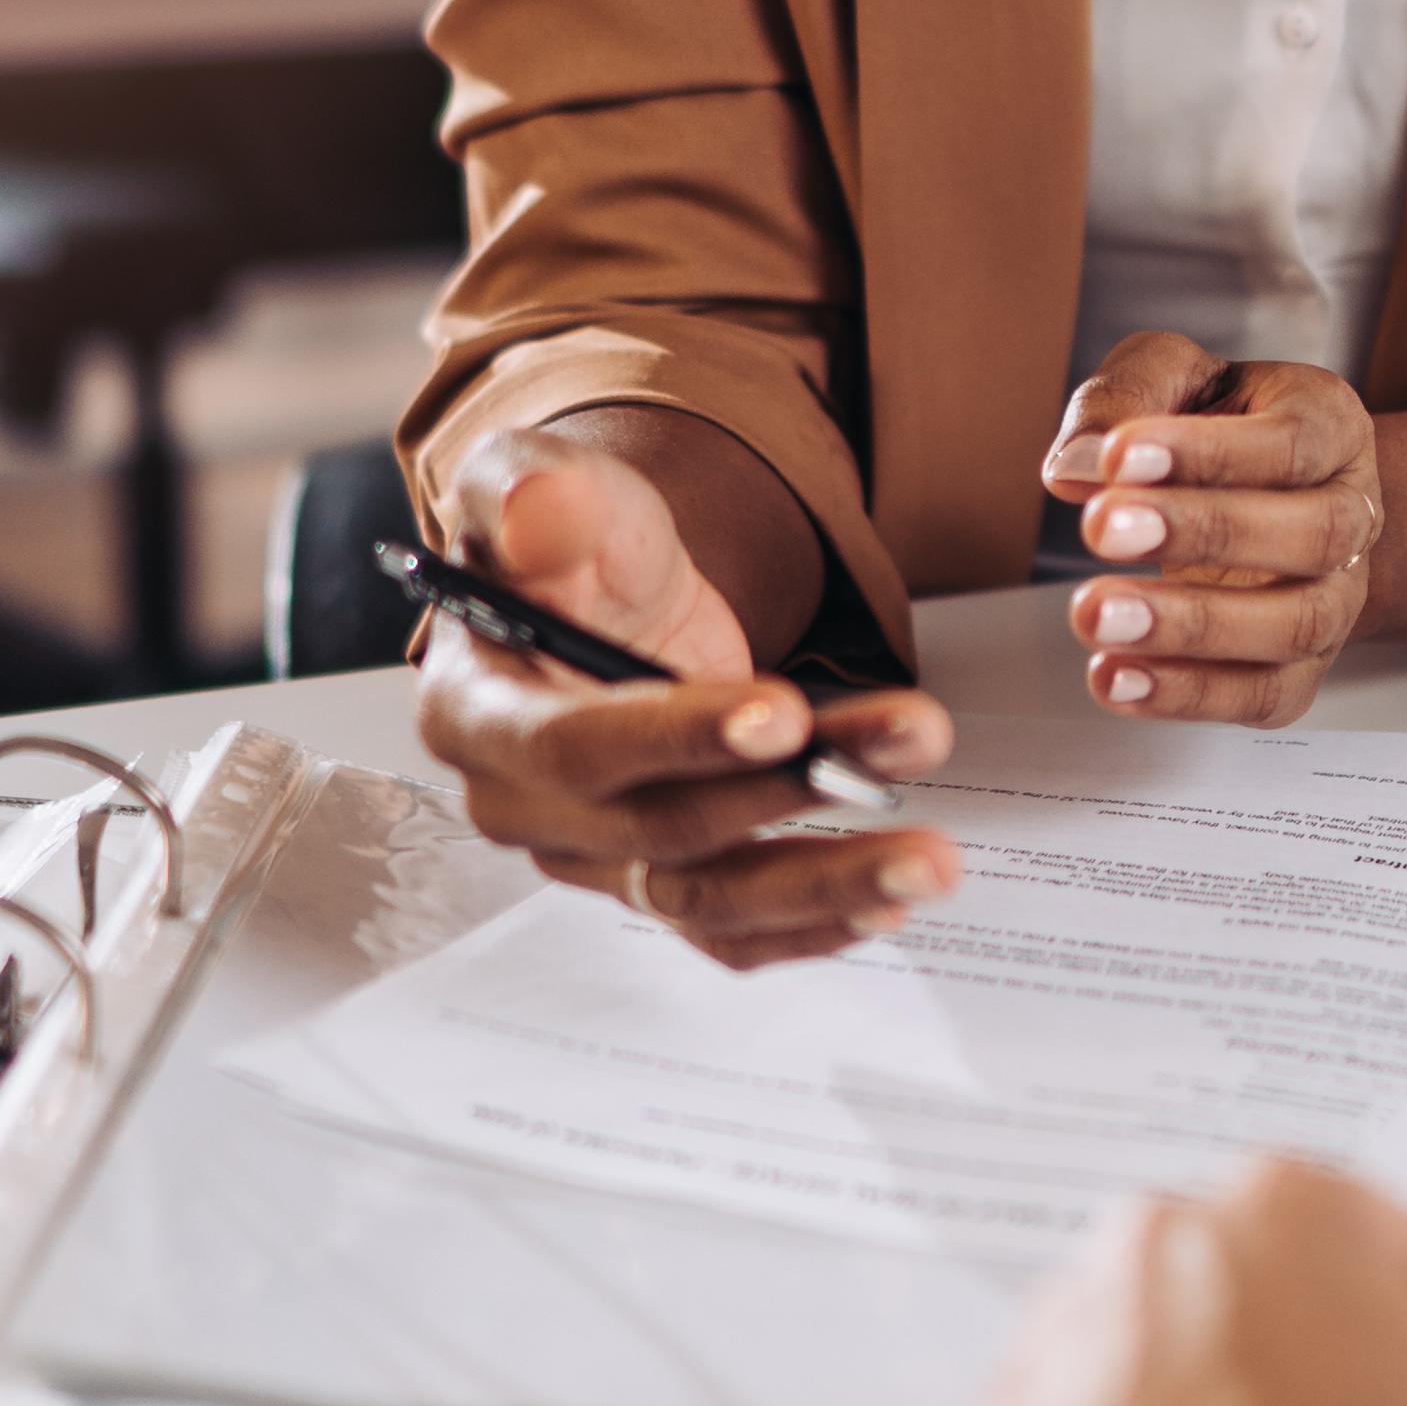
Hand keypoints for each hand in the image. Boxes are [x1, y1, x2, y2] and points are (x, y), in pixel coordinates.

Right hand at [413, 427, 953, 970]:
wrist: (593, 581)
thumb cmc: (563, 534)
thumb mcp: (539, 479)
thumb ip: (535, 487)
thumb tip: (538, 501)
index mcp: (478, 714)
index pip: (573, 748)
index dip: (678, 737)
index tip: (786, 714)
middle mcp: (526, 807)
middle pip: (660, 829)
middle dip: (792, 792)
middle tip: (912, 740)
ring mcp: (595, 853)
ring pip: (708, 895)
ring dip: (825, 880)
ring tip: (928, 860)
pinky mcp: (656, 873)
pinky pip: (728, 926)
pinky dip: (809, 924)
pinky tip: (888, 906)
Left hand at [1044, 334, 1383, 725]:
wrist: (1263, 496)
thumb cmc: (1216, 424)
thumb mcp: (1174, 376)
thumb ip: (1127, 396)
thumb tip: (1074, 464)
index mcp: (1332, 425)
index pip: (1290, 442)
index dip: (1207, 453)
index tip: (1116, 456)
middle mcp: (1352, 515)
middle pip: (1312, 534)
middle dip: (1203, 532)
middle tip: (1101, 528)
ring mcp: (1336, 600)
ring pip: (1295, 625)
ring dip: (1190, 627)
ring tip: (1097, 614)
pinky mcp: (1301, 669)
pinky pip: (1264, 696)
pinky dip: (1189, 696)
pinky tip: (1116, 677)